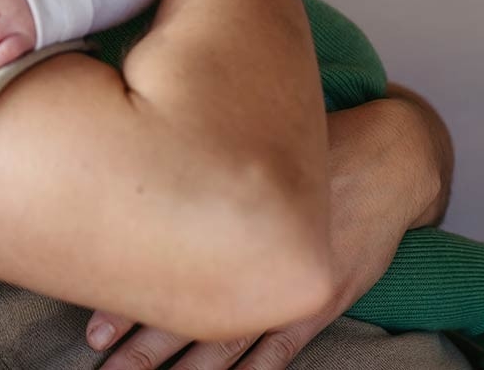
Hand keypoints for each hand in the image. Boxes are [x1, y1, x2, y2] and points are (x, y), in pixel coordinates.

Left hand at [84, 98, 427, 368]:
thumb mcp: (252, 137)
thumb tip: (136, 164)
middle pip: (189, 312)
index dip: (128, 301)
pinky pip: (281, 348)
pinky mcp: (321, 299)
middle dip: (143, 343)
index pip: (170, 269)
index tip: (93, 325)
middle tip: (105, 360)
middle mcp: (259, 256)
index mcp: (234, 213)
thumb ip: (198, 157)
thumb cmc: (317, 139)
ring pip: (229, 340)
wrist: (391, 156)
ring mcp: (291, 284)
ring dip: (185, 365)